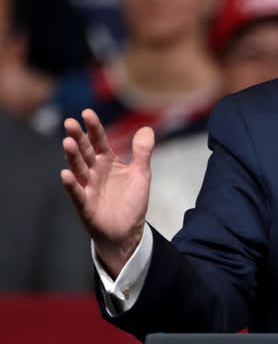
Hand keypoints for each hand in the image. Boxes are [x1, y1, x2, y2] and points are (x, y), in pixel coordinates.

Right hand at [61, 109, 154, 277]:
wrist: (128, 230)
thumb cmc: (131, 200)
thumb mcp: (141, 173)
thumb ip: (142, 152)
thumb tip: (147, 129)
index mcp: (108, 162)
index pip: (99, 141)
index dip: (94, 128)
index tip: (86, 113)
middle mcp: (95, 171)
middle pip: (85, 151)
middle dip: (78, 137)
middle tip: (70, 122)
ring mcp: (88, 187)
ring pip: (78, 168)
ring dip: (72, 156)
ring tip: (67, 142)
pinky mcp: (85, 204)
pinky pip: (77, 192)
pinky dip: (71, 184)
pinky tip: (65, 174)